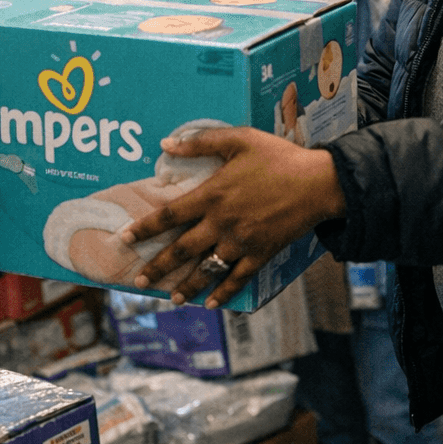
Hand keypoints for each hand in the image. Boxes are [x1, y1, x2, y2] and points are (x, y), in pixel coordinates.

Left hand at [120, 125, 344, 307]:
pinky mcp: (261, 254)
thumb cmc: (278, 157)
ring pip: (206, 270)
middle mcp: (221, 223)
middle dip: (158, 267)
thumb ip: (201, 142)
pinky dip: (223, 293)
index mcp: (212, 196)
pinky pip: (238, 279)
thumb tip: (166, 144)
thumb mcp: (239, 140)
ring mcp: (241, 243)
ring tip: (171, 299)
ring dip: (186, 286)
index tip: (124, 239)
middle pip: (181, 250)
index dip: (145, 228)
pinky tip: (211, 304)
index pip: (169, 215)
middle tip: (138, 280)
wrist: (318, 183)